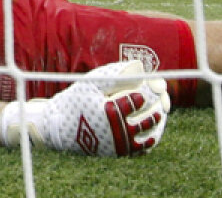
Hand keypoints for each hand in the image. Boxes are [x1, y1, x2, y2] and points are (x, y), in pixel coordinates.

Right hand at [0, 60, 169, 156]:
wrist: (59, 128)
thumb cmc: (76, 101)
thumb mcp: (92, 83)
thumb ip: (116, 75)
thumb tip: (139, 67)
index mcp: (110, 111)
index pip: (138, 100)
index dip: (148, 90)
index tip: (151, 84)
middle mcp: (115, 131)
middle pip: (146, 119)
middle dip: (158, 107)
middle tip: (161, 98)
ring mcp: (117, 145)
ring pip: (145, 137)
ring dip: (156, 125)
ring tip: (161, 114)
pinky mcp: (115, 154)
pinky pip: (138, 150)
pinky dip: (147, 142)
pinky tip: (153, 134)